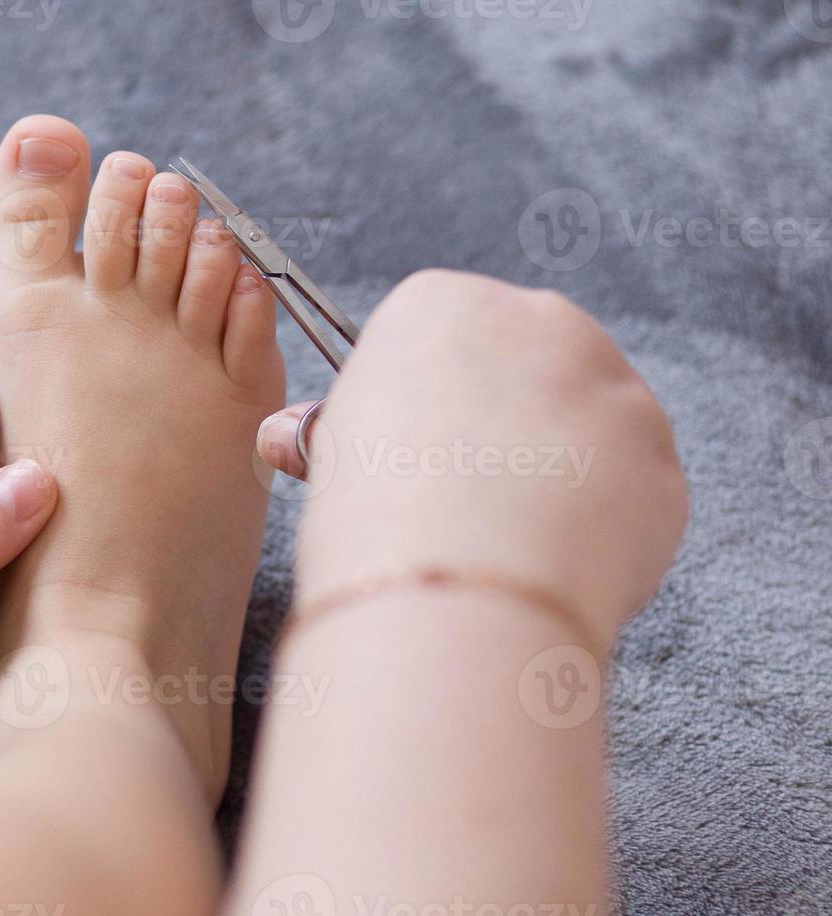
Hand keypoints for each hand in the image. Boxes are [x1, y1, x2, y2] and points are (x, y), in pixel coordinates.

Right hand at [280, 270, 686, 641]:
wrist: (458, 582)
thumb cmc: (376, 510)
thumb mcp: (332, 452)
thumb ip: (328, 432)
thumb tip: (284, 439)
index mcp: (446, 303)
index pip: (444, 335)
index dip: (428, 402)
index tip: (414, 454)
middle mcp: (541, 322)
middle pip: (528, 368)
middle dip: (508, 427)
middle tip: (465, 499)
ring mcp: (614, 387)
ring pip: (587, 429)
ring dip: (560, 474)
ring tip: (506, 541)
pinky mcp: (661, 460)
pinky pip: (630, 491)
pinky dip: (600, 527)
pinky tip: (551, 563)